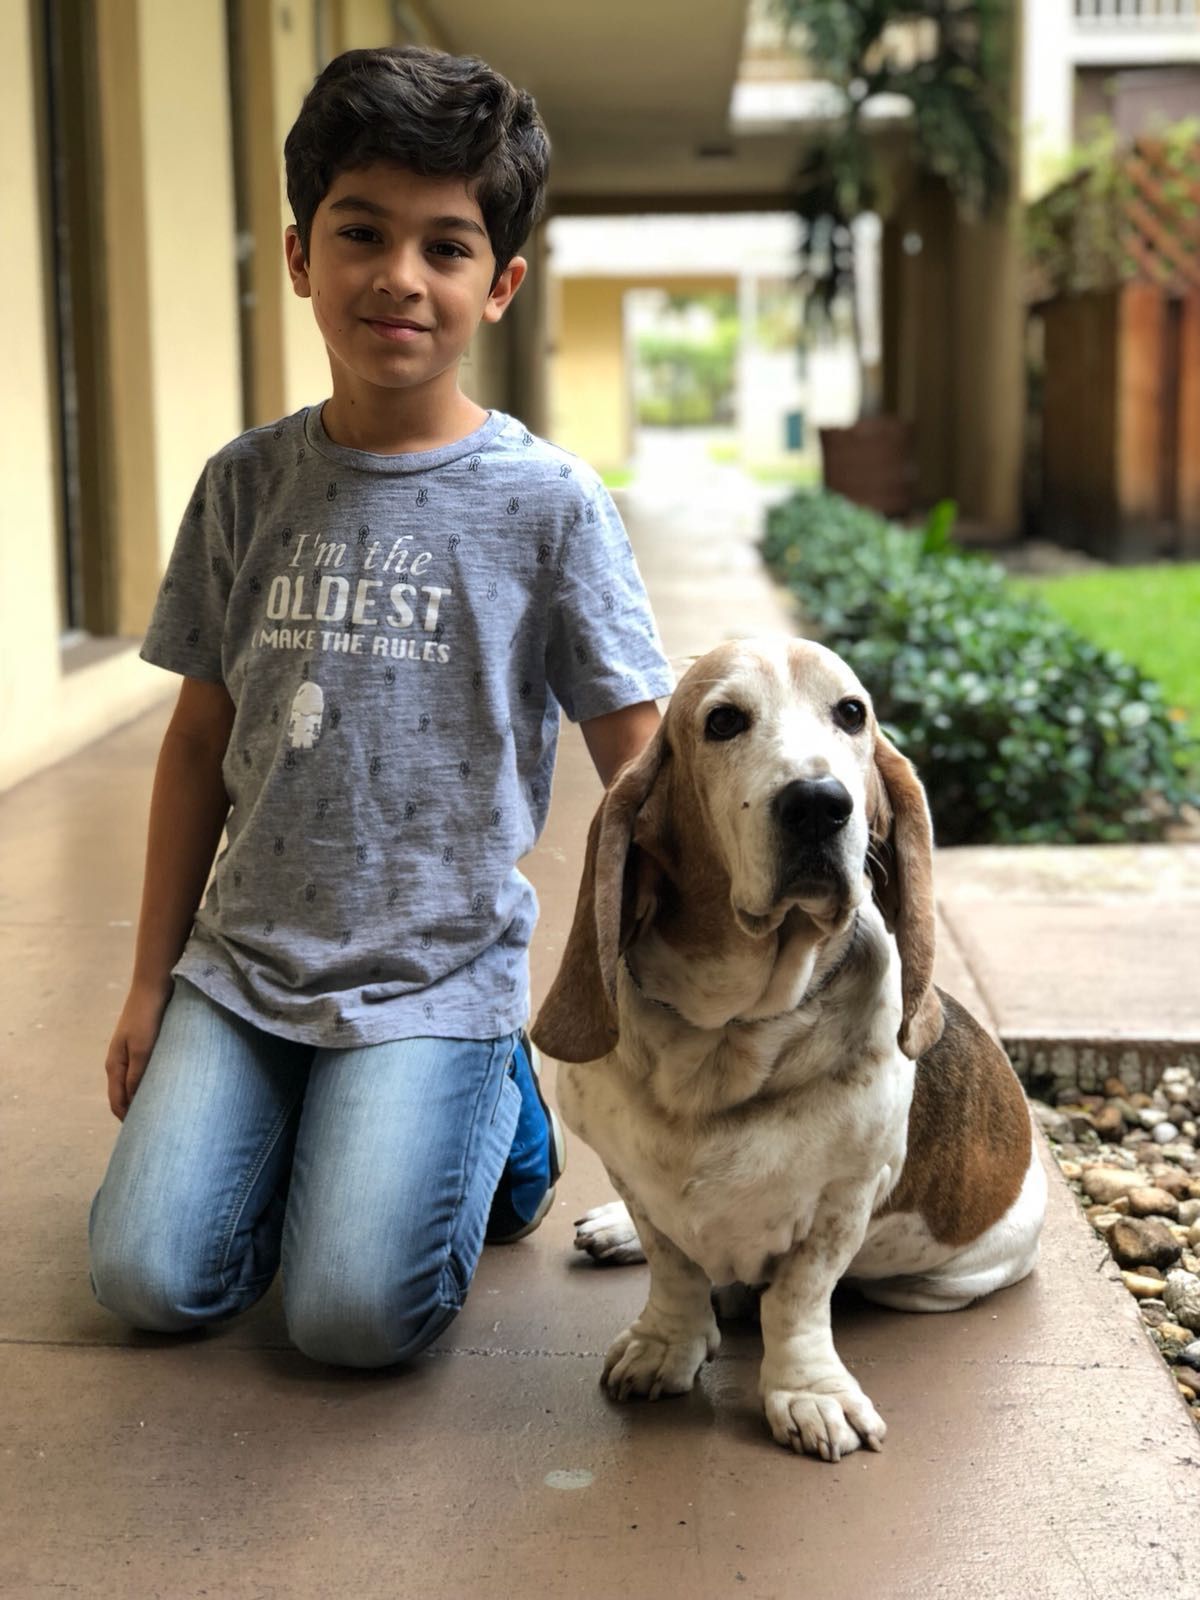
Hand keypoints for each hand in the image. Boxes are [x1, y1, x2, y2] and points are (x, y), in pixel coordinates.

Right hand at [105, 979, 172, 1119]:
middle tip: (155, 1129)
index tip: (143, 1135)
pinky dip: (150, 1085)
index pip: (117, 1102)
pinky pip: (143, 1073)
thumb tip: (134, 1103)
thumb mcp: (143, 1048)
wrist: (153, 986)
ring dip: (143, 1099)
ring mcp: (130, 1055)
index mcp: (115, 1066)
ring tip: (162, 1113)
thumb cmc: (147, 1017)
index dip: (128, 1120)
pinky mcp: (143, 1047)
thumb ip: (138, 1074)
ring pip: (134, 1086)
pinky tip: (166, 1089)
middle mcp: (119, 1063)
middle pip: (124, 1097)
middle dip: (135, 1113)